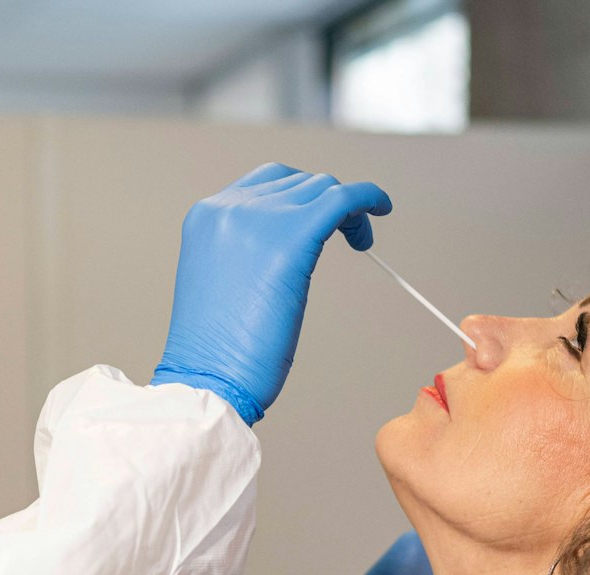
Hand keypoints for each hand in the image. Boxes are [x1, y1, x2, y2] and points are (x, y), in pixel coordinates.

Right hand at [152, 163, 392, 424]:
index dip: (300, 196)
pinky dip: (368, 197)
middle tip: (348, 237)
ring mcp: (260, 219)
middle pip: (297, 181)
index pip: (265, 183)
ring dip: (348, 208)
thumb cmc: (216, 352)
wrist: (208, 378)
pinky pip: (342, 198)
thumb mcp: (220, 283)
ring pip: (322, 187)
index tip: (320, 220)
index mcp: (206, 217)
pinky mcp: (293, 237)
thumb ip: (243, 253)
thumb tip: (283, 250)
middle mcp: (230, 208)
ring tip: (360, 241)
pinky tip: (382, 208)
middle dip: (326, 202)